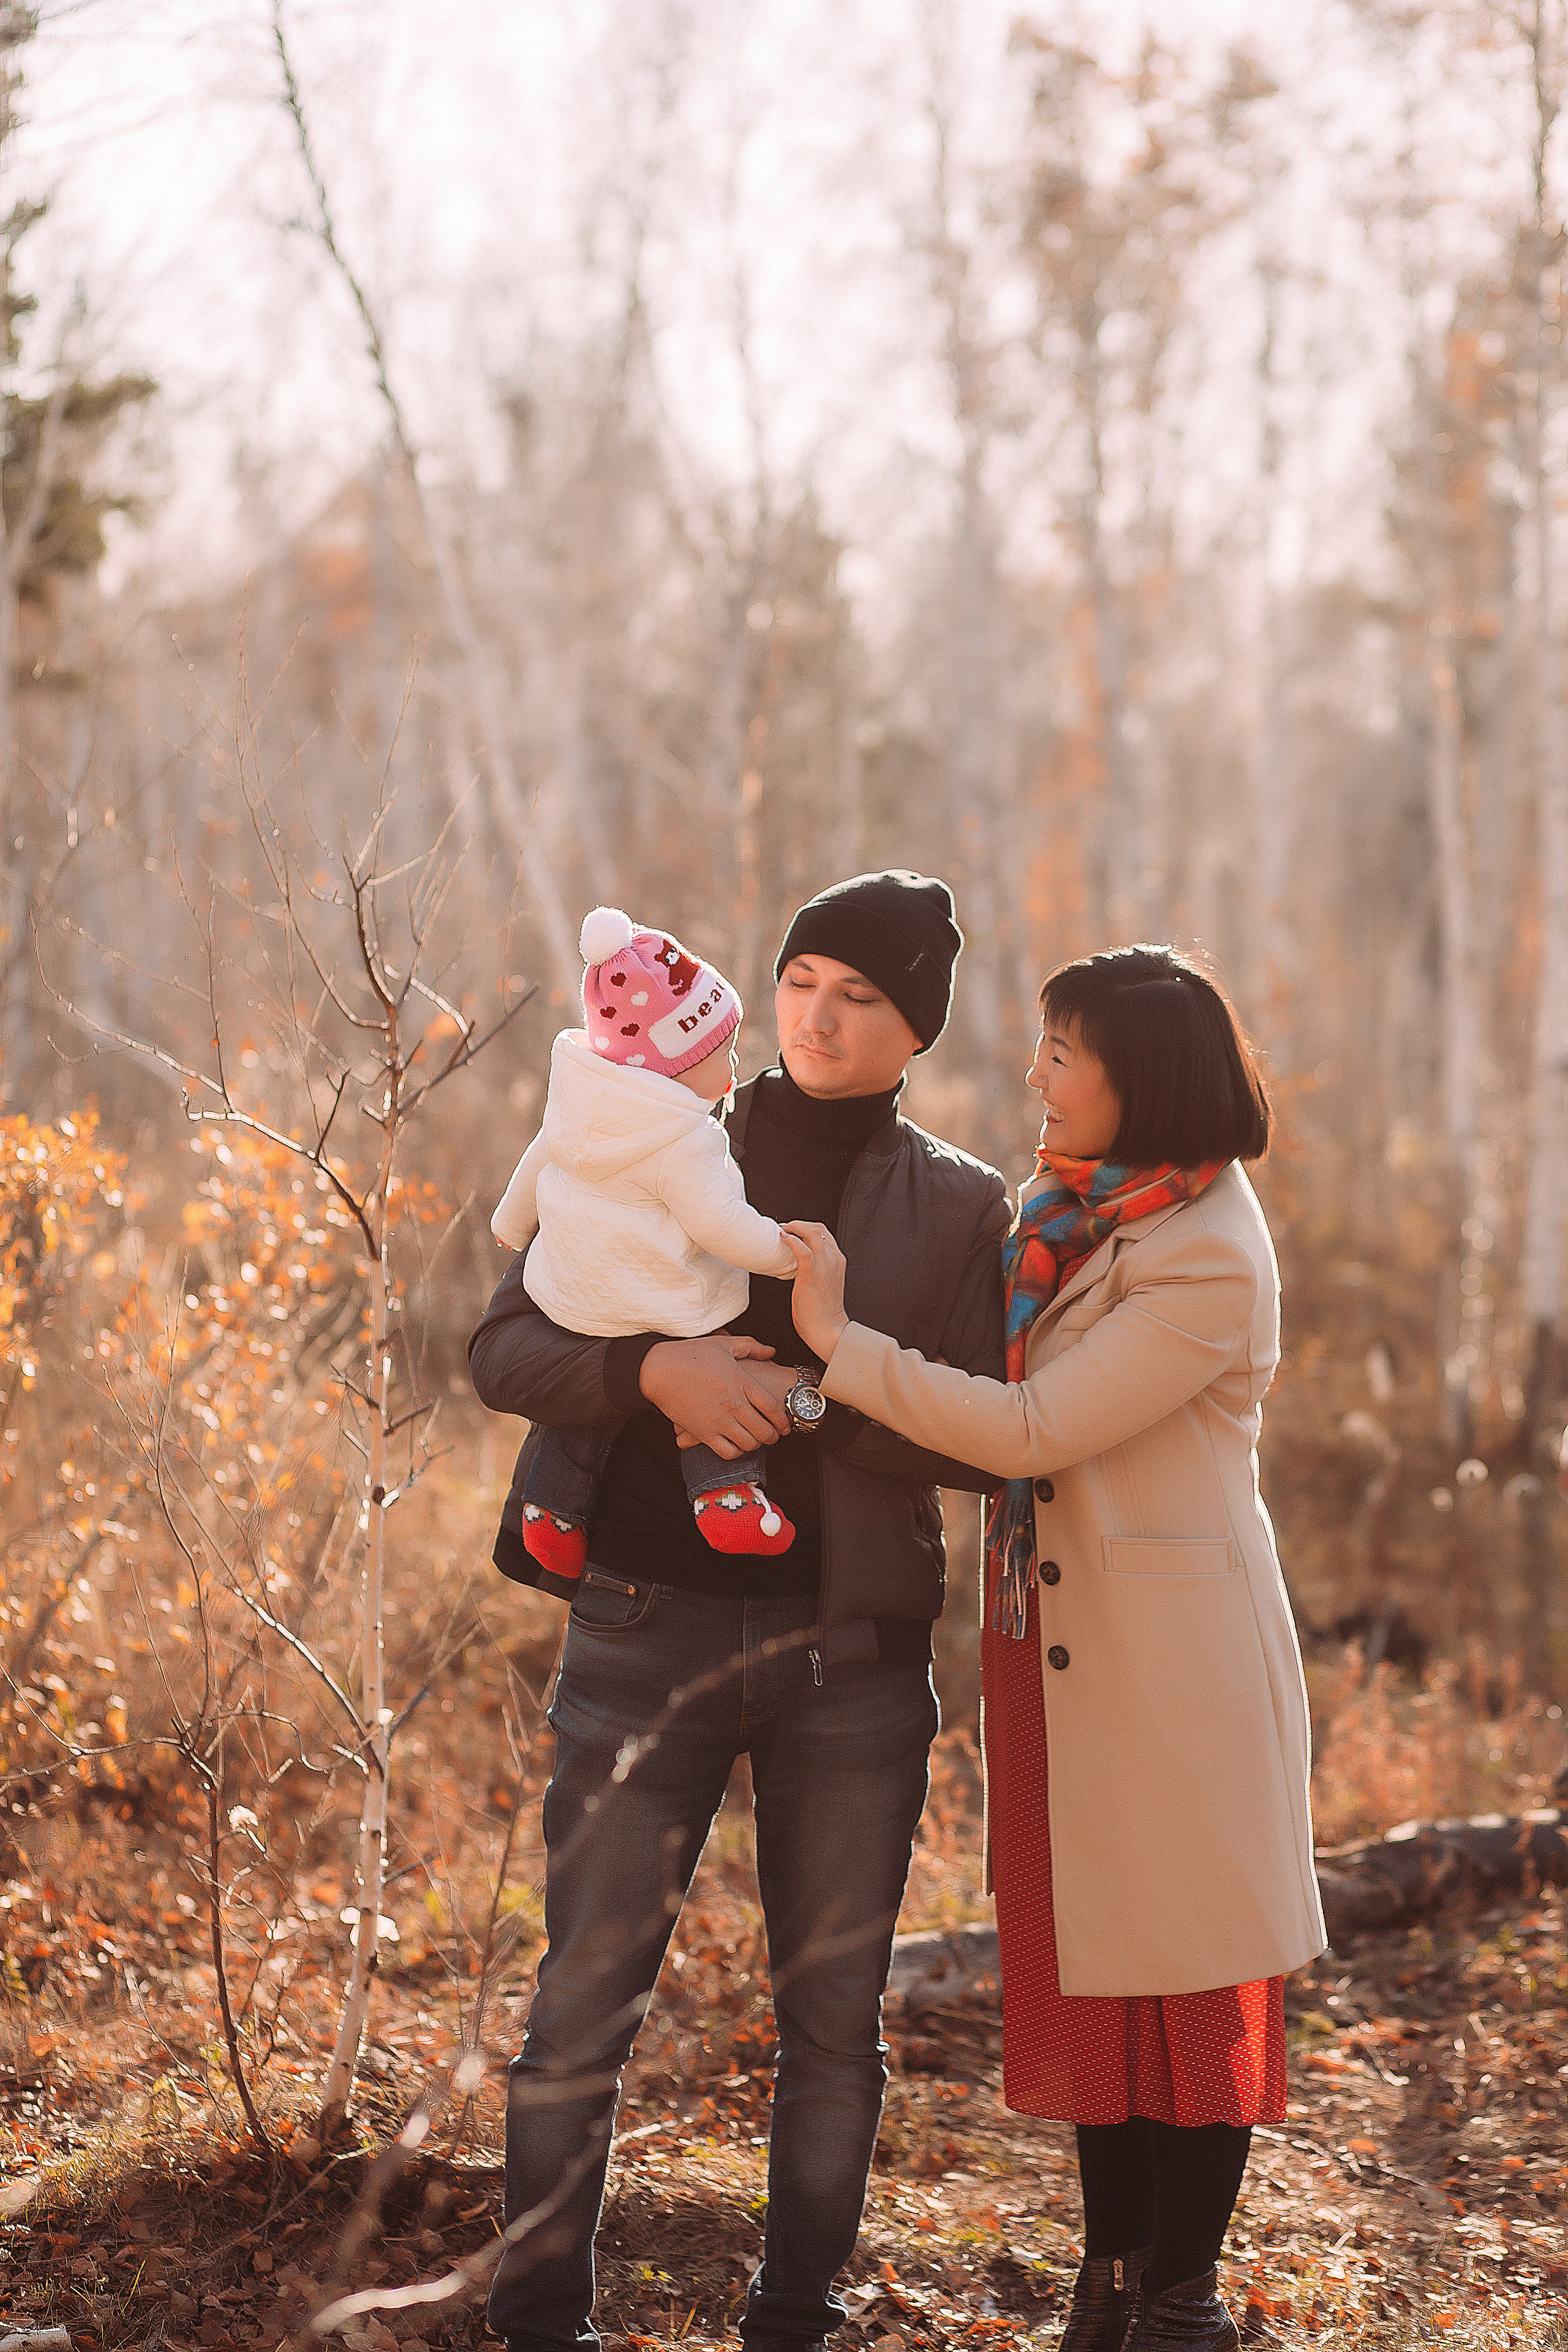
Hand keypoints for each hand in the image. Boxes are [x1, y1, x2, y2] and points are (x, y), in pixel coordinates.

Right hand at [640, 1335, 793, 1456]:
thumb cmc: (691, 1354)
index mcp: (741, 1381)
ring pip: (748, 1444)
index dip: (783, 1419)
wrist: (658, 1370)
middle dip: (773, 1436)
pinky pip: (727, 1452)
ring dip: (755, 1444)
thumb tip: (772, 1352)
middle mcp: (733, 1403)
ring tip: (755, 1440)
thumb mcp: (724, 1344)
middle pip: (764, 1430)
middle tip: (774, 1435)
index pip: (773, 1407)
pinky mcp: (702, 1432)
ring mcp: (718, 1419)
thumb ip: (752, 1347)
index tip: (785, 1423)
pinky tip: (735, 1445)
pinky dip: (736, 1452)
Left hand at [781, 1222, 848, 1361]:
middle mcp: (834, 1259)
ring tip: (781, 1232)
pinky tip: (782, 1239)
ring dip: (793, 1227)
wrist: (827, 1329)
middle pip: (818, 1227)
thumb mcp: (822, 1283)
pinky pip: (802, 1249)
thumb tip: (796, 1263)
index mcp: (837, 1260)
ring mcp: (824, 1265)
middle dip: (799, 1224)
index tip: (792, 1231)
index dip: (806, 1227)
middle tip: (783, 1229)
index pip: (824, 1233)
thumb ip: (815, 1270)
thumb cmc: (822, 1311)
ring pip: (812, 1232)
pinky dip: (791, 1240)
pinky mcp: (811, 1274)